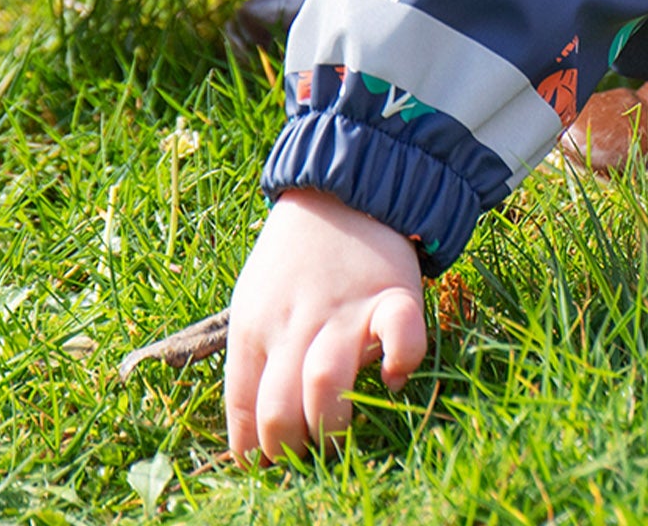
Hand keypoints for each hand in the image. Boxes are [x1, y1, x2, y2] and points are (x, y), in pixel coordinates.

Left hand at [225, 189, 426, 462]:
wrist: (339, 186)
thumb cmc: (293, 257)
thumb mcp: (253, 301)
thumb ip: (254, 362)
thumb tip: (252, 438)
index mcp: (254, 327)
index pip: (245, 410)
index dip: (256, 450)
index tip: (270, 463)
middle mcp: (294, 324)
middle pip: (281, 410)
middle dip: (292, 450)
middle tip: (308, 452)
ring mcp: (344, 311)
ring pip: (325, 385)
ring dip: (331, 424)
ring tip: (339, 434)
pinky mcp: (392, 295)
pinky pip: (402, 336)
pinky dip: (400, 362)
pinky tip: (393, 376)